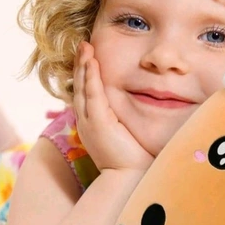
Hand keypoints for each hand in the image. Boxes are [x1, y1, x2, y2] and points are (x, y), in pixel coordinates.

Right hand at [73, 41, 153, 172]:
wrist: (128, 178)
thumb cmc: (132, 159)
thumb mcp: (127, 134)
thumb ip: (128, 120)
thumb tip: (144, 107)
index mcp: (93, 123)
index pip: (87, 93)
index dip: (86, 74)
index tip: (90, 57)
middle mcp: (87, 120)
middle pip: (81, 86)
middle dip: (82, 65)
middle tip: (84, 45)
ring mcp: (90, 121)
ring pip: (83, 87)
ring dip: (84, 65)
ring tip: (85, 47)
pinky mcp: (97, 122)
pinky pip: (92, 94)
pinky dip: (91, 77)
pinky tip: (91, 62)